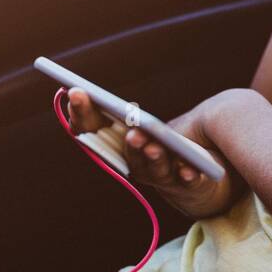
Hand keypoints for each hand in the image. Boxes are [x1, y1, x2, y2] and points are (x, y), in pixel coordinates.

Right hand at [66, 88, 237, 219]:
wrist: (196, 176)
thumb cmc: (160, 142)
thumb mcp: (141, 124)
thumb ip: (120, 112)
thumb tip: (83, 88)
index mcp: (116, 145)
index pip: (90, 129)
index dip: (80, 112)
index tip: (75, 91)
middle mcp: (134, 163)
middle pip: (125, 153)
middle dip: (128, 142)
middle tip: (130, 133)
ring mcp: (161, 175)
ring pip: (154, 168)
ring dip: (152, 158)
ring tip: (153, 147)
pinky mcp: (188, 182)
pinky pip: (186, 181)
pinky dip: (186, 176)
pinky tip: (188, 170)